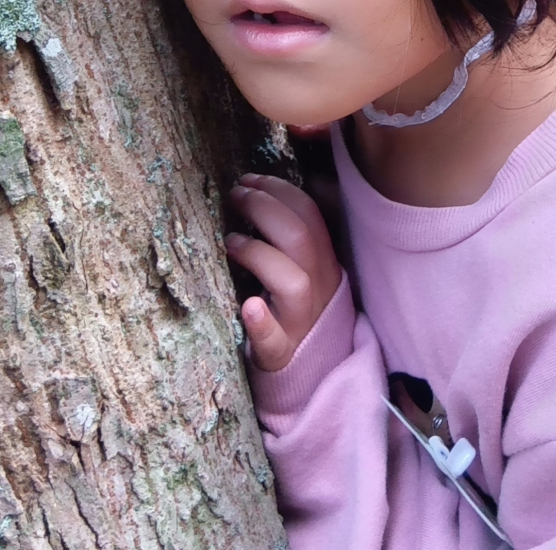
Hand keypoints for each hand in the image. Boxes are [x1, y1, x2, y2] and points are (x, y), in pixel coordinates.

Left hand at [225, 173, 343, 372]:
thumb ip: (298, 236)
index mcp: (325, 263)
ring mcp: (301, 321)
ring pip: (292, 281)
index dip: (280, 191)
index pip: (311, 215)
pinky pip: (274, 339)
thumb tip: (271, 190)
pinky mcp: (280, 353)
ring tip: (230, 242)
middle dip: (265, 208)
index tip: (249, 179)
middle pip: (301, 238)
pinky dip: (261, 323)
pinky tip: (248, 307)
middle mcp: (319, 288)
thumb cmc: (299, 312)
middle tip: (235, 195)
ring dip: (259, 254)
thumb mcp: (310, 271)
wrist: (312, 376)